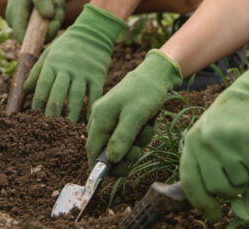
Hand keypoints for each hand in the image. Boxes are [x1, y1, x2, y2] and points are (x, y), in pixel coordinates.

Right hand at [6, 0, 64, 43]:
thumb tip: (49, 15)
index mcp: (15, 16)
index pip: (23, 38)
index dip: (39, 38)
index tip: (54, 25)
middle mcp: (18, 23)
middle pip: (38, 35)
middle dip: (54, 22)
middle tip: (60, 3)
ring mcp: (25, 23)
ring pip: (46, 30)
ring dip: (57, 16)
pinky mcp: (33, 21)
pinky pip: (48, 24)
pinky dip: (56, 14)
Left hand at [23, 4, 125, 122]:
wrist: (92, 32)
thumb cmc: (66, 45)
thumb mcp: (48, 53)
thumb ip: (36, 71)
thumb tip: (25, 90)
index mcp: (52, 64)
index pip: (42, 86)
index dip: (38, 102)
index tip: (34, 117)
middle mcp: (67, 69)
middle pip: (58, 95)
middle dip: (52, 113)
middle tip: (49, 129)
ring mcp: (83, 73)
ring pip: (76, 97)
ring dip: (71, 115)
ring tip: (67, 129)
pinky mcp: (97, 76)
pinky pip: (94, 95)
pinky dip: (90, 108)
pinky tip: (88, 120)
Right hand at [87, 49, 181, 175]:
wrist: (155, 75)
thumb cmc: (146, 93)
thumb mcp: (136, 115)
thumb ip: (122, 137)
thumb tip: (111, 160)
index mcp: (99, 117)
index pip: (92, 150)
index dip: (103, 166)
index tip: (121, 173)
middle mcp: (100, 118)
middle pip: (106, 151)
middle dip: (126, 153)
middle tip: (140, 149)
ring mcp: (110, 118)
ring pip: (119, 145)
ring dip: (135, 143)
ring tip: (146, 128)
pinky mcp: (120, 118)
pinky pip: (127, 137)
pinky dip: (138, 136)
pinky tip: (146, 124)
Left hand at [179, 60, 248, 220]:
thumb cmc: (230, 120)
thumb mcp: (209, 135)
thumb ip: (206, 162)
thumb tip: (210, 199)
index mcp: (194, 141)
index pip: (192, 183)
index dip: (203, 204)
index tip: (214, 215)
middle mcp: (208, 142)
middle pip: (220, 188)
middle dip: (232, 187)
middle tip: (239, 172)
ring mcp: (230, 142)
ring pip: (242, 181)